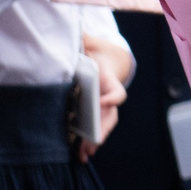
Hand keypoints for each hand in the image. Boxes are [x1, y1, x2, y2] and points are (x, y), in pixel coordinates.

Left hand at [78, 32, 129, 152]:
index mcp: (109, 82)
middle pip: (110, 117)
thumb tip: (74, 33)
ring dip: (95, 142)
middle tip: (95, 140)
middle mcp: (109, 98)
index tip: (102, 101)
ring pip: (103, 128)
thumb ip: (84, 40)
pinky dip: (89, 144)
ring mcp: (104, 109)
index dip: (111, 98)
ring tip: (85, 154)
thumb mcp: (90, 44)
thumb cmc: (97, 54)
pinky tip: (80, 156)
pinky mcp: (96, 116)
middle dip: (103, 129)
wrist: (106, 62)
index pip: (116, 93)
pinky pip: (95, 131)